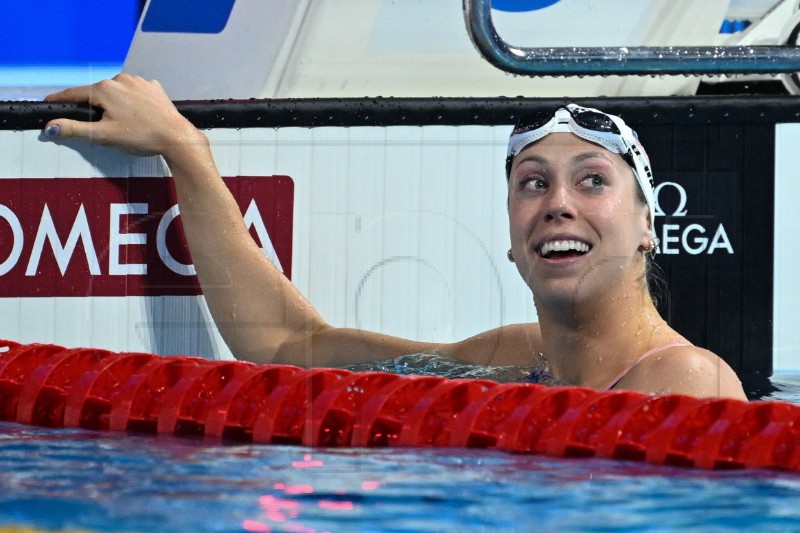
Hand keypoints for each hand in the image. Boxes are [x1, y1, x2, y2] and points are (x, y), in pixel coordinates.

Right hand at [43, 73, 200, 157]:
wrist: (176, 137)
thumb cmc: (141, 136)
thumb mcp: (104, 136)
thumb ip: (75, 129)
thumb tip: (50, 127)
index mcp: (105, 89)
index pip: (75, 93)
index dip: (62, 99)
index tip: (50, 101)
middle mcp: (121, 79)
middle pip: (98, 93)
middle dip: (95, 107)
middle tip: (100, 125)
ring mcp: (140, 81)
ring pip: (118, 92)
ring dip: (115, 104)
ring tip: (124, 123)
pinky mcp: (154, 87)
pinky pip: (136, 93)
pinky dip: (133, 102)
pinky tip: (139, 115)